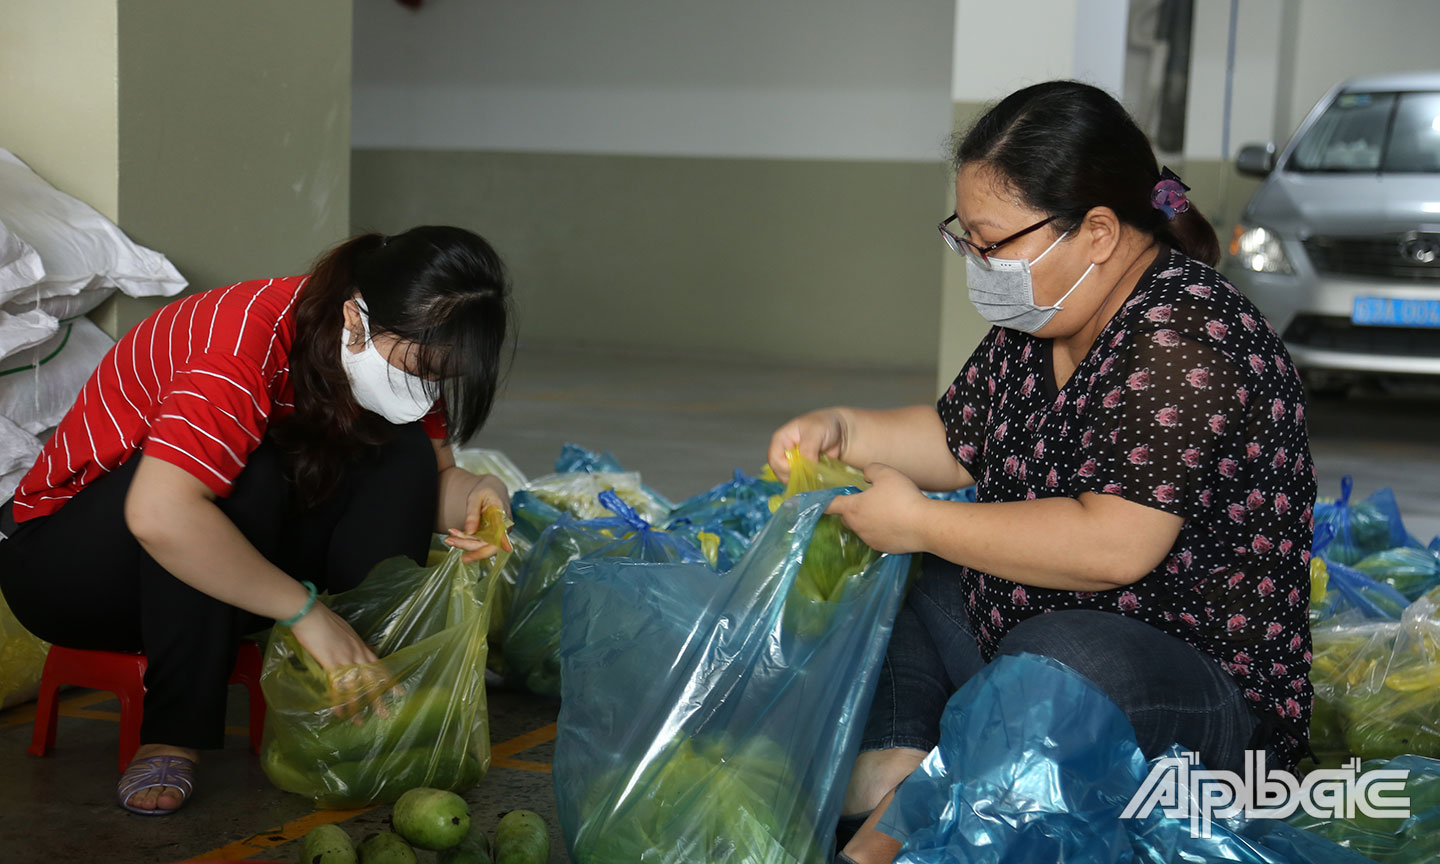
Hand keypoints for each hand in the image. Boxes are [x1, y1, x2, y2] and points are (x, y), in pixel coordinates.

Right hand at [289, 603, 391, 718]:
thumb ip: (358, 642)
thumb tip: (368, 647)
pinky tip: (339, 714)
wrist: (312, 615)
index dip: (389, 681)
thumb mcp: (349, 631)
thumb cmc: (327, 620)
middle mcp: (357, 656)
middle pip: (371, 681)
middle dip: (378, 699)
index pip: (380, 668)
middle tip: (385, 714)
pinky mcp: (330, 664)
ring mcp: (345, 661)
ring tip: (360, 722)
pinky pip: (336, 688)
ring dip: (356, 707)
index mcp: (362, 648)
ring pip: (354, 688)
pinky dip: (338, 702)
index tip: (399, 693)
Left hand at [444, 473, 512, 562]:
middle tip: (449, 540)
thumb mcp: (476, 497)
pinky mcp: (492, 535)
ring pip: (482, 545)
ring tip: (449, 537)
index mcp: (502, 516)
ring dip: (464, 543)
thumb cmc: (486, 491)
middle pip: (488, 545)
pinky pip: (480, 541)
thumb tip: (469, 531)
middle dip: (467, 545)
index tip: (469, 557)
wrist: (494, 489)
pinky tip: (455, 534)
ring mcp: (499, 533)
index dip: (486, 551)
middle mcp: (504, 528)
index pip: (498, 537)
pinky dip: (466, 539)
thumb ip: (472, 514)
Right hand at [767, 409, 847, 482]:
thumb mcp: (815, 433)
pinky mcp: (801, 471)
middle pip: (779, 472)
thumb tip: (807, 470)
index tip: (803, 469)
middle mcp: (782, 453)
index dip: (786, 468)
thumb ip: (808, 450)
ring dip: (802, 480)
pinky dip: (808, 482)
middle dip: (795, 476)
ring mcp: (791, 463)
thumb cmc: (824, 425)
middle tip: (811, 473)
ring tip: (816, 475)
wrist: (839, 431)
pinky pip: (799, 481)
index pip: (775, 460)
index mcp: (780, 440)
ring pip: (789, 479)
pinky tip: (817, 478)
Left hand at [825, 463, 931, 554]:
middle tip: (868, 499)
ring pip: (862, 528)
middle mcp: (858, 526)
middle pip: (846, 517)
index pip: (830, 504)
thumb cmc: (902, 497)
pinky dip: (880, 530)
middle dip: (851, 509)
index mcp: (853, 508)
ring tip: (886, 510)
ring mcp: (870, 539)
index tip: (812, 501)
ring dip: (867, 520)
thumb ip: (871, 470)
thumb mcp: (886, 473)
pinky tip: (895, 523)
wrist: (924, 525)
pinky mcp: (883, 548)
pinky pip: (876, 537)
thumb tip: (866, 476)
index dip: (822, 501)